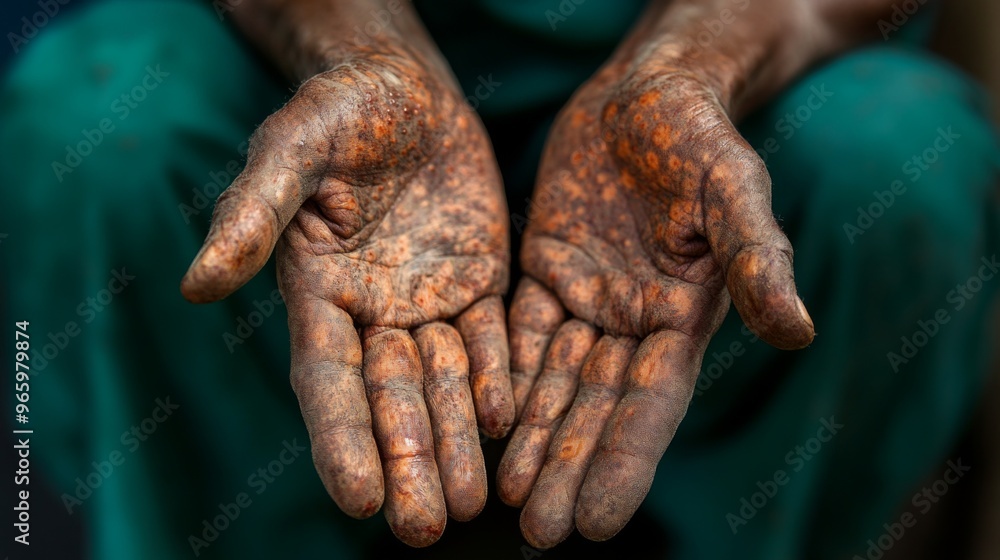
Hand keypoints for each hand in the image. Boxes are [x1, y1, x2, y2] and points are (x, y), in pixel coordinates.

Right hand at [181, 50, 512, 546]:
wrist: (404, 87)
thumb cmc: (337, 109)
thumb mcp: (293, 148)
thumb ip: (254, 212)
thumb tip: (199, 284)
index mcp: (318, 293)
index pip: (329, 380)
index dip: (342, 439)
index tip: (359, 500)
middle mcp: (372, 312)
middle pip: (392, 399)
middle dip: (408, 462)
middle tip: (427, 528)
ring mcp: (427, 301)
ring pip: (445, 383)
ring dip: (458, 441)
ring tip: (475, 503)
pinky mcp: (476, 283)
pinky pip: (492, 338)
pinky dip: (500, 377)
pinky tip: (509, 420)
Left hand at [497, 43, 814, 547]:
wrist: (645, 92)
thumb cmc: (699, 135)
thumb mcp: (732, 189)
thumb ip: (755, 258)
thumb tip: (796, 332)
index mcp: (681, 316)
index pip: (650, 405)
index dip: (622, 463)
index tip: (595, 525)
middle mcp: (633, 321)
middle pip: (595, 408)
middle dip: (566, 468)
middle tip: (537, 534)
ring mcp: (587, 298)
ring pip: (553, 381)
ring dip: (531, 438)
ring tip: (503, 498)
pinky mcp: (546, 270)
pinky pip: (519, 331)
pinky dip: (503, 374)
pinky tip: (483, 419)